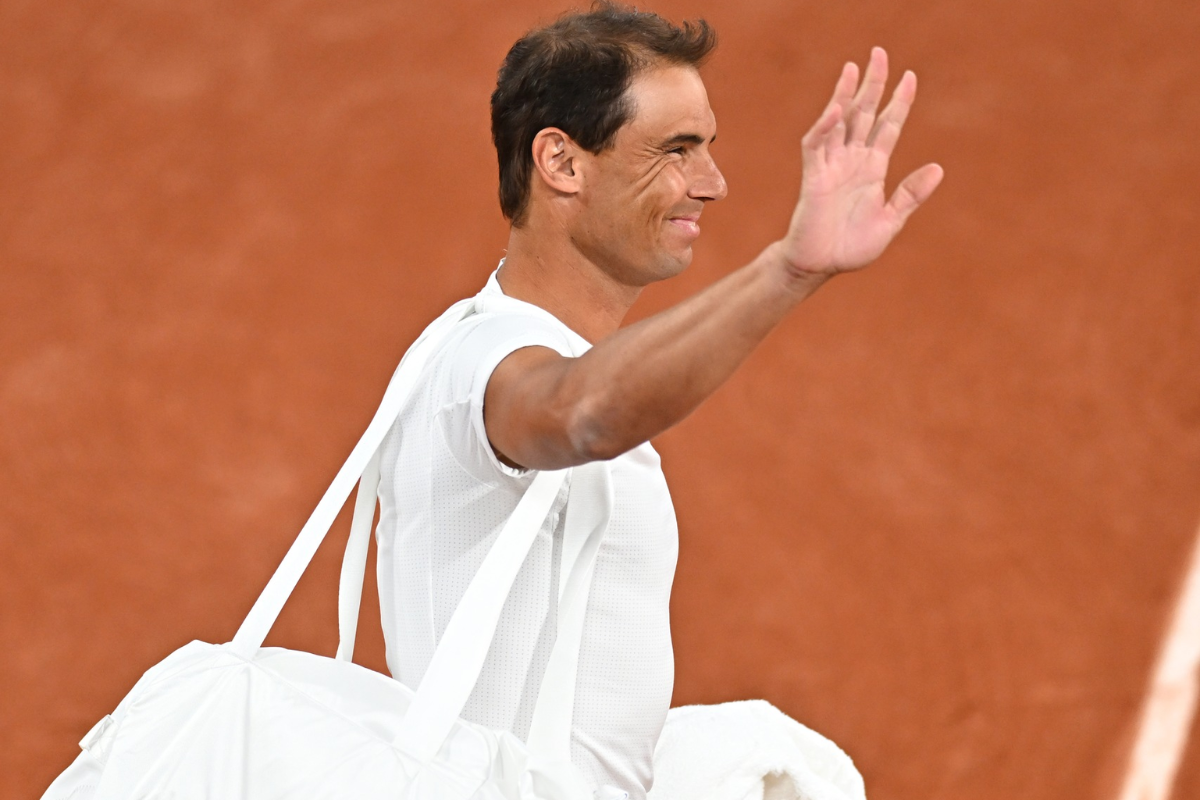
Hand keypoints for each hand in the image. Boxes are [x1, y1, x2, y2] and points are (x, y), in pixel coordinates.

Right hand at [778, 47, 943, 276]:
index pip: (888, 126)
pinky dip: (825, 126)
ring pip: (840, 121)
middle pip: (864, 114)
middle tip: (879, 54)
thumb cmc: (852, 247)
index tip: (910, 77)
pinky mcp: (814, 176)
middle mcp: (853, 161)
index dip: (898, 102)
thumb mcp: (890, 220)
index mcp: (873, 169)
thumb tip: (938, 168)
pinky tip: (837, 109)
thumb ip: (910, 195)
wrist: (820, 265)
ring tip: (854, 67)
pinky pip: (817, 145)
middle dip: (873, 84)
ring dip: (846, 94)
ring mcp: (832, 166)